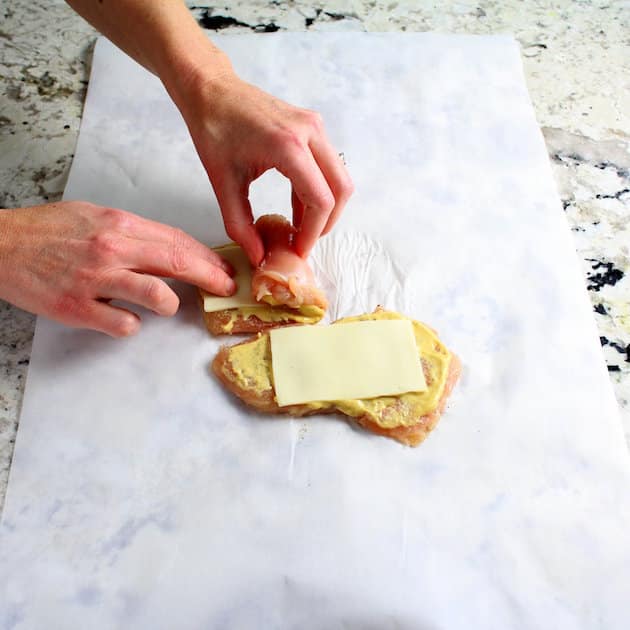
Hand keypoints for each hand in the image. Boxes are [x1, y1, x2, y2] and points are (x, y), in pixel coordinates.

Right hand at [0, 202, 234, 336]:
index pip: (177, 241)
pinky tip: (126, 318)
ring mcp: (95, 280)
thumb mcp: (96, 217)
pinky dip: (132, 325)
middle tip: (227, 288)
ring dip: (171, 304)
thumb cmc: (49, 231)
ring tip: (167, 305)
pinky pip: (123, 324)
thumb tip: (171, 249)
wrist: (0, 245)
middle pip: (177, 264)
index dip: (206, 258)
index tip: (224, 268)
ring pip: (157, 296)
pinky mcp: (77, 308)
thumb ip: (134, 233)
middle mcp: (112, 250)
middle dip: (210, 278)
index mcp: (119, 224)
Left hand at [182, 72, 353, 264]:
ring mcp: (315, 127)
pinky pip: (328, 166)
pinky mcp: (313, 127)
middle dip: (326, 223)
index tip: (298, 250)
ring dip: (325, 208)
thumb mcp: (222, 184)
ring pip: (339, 179)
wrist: (212, 90)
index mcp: (288, 146)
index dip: (313, 232)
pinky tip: (298, 207)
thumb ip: (240, 225)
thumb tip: (258, 255)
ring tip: (300, 228)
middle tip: (305, 242)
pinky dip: (319, 191)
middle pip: (340, 190)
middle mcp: (309, 133)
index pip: (320, 200)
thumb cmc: (214, 129)